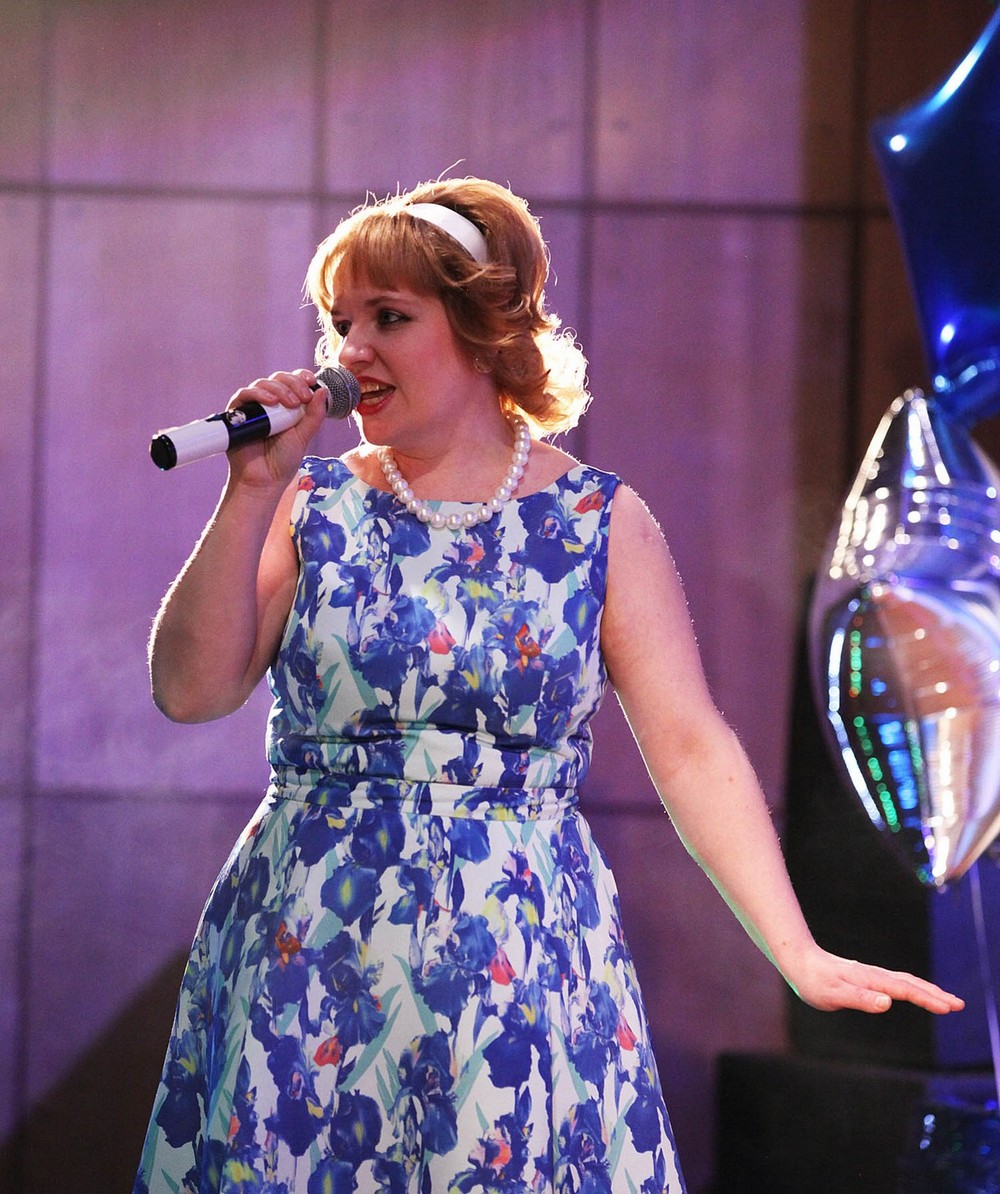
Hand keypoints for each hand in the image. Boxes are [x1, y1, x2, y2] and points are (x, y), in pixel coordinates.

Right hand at [225, 369, 329, 488]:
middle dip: (293, 383)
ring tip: (290, 403)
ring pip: (263, 384)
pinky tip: (269, 401)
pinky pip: (244, 395)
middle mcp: (270, 403)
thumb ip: (314, 415)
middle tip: (302, 397)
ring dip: (279, 388)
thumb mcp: (304, 436)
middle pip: (279, 379)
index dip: (301, 377)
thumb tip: (323, 391)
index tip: (311, 381)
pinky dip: (257, 393)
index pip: (293, 382)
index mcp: (287, 406)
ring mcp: (253, 407)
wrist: (264, 480)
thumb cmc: (283, 461)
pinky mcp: (237, 414)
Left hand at [789, 946, 964, 1015]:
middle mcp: (874, 976)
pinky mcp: (865, 978)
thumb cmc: (813, 981)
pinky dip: (912, 987)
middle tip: (959, 1004)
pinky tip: (913, 992)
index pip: (905, 991)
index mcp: (870, 980)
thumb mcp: (833, 994)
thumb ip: (860, 998)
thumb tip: (888, 1002)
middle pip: (911, 984)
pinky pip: (896, 982)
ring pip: (905, 982)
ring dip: (926, 990)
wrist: (798, 960)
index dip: (928, 999)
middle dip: (935, 994)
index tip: (949, 1007)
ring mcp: (871, 975)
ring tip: (945, 1000)